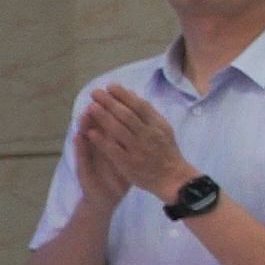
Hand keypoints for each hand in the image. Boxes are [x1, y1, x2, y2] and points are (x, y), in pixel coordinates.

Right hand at [71, 105, 137, 209]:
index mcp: (106, 144)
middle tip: (96, 98)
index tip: (113, 93)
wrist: (105, 198)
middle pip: (95, 126)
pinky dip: (80, 146)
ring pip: (85, 138)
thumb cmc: (117, 176)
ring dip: (85, 125)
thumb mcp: (125, 157)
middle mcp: (95, 148)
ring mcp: (88, 158)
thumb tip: (136, 117)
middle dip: (97, 113)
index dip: (110, 109)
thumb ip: (125, 139)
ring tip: (84, 113)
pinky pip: (82, 157)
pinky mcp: (83, 171)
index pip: (107, 122)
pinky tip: (78, 137)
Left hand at [82, 85, 196, 200]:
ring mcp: (138, 150)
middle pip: (126, 115)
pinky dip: (102, 141)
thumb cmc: (166, 151)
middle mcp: (148, 135)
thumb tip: (133, 95)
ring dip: (104, 117)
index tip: (110, 86)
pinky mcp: (129, 164)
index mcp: (157, 125)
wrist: (174, 178)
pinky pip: (113, 150)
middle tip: (95, 92)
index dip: (124, 95)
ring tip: (91, 107)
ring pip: (119, 130)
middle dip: (110, 102)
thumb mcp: (164, 129)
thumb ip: (149, 113)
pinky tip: (91, 133)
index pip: (139, 105)